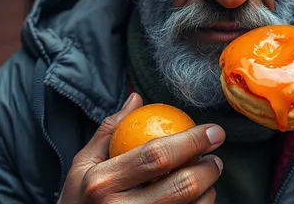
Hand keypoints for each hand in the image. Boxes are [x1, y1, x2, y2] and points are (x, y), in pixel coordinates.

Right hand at [57, 93, 224, 202]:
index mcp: (103, 182)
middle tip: (214, 158)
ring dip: (208, 192)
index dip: (192, 141)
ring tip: (207, 179)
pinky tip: (199, 199)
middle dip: (208, 168)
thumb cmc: (78, 199)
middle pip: (182, 186)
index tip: (213, 131)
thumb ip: (110, 130)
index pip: (157, 155)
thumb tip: (137, 99)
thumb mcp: (83, 164)